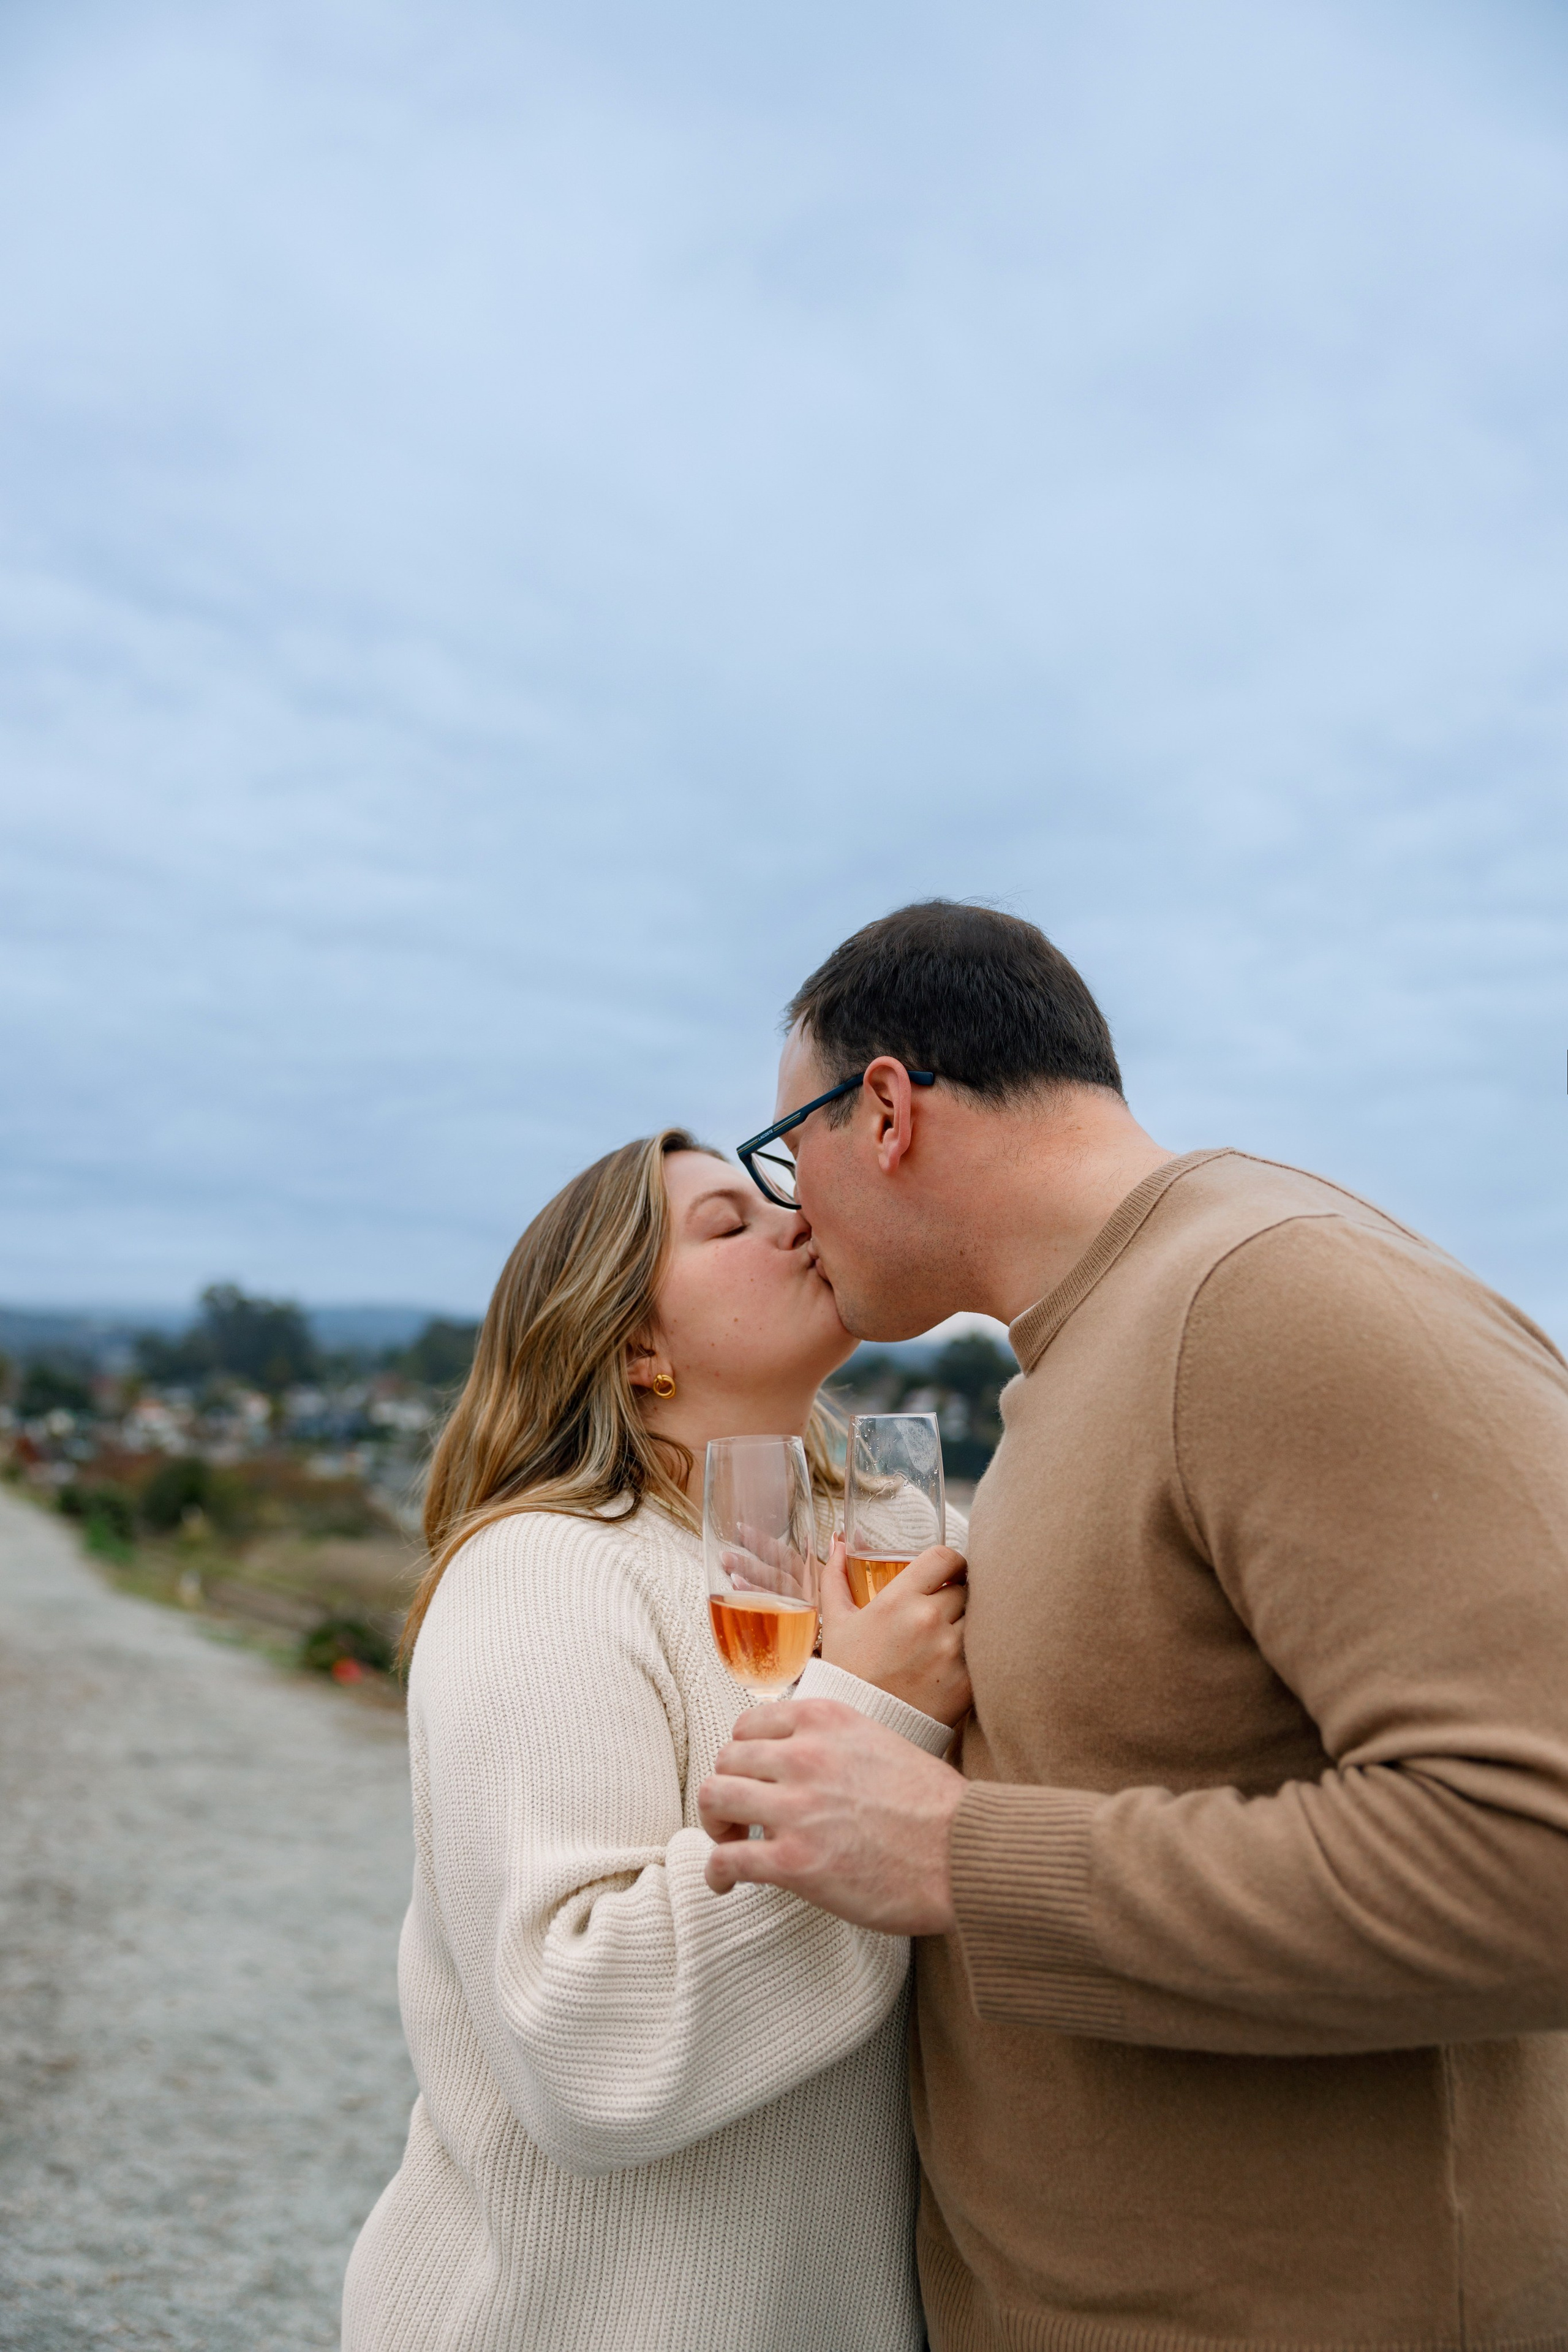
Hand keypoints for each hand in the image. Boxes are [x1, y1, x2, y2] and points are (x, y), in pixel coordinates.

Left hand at [698, 1696, 965, 1932]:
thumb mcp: (880, 1741)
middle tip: (739, 1818)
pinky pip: (727, 1860)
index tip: (750, 1778)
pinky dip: (715, 1873)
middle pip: (726, 1760)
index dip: (742, 1755)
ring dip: (715, 1826)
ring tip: (731, 1846)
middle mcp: (804, 1756)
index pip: (749, 1724)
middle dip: (727, 1789)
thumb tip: (800, 1758)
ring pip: (714, 1799)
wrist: (966, 1854)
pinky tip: (724, 1885)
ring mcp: (796, 1808)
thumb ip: (834, 1742)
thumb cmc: (935, 1807)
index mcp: (825, 1721)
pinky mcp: (794, 1862)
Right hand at [818, 1536, 970, 1726]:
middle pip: (966, 1587)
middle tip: (945, 1610)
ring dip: (969, 1623)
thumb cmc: (848, 1673)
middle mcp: (928, 1620)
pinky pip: (983, 1652)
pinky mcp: (967, 1680)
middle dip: (957, 1595)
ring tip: (951, 1636)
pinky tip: (955, 1662)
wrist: (863, 1726)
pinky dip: (974, 1653)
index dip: (951, 1562)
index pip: (945, 1557)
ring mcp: (951, 1650)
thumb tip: (837, 1543)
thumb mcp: (836, 1622)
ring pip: (980, 1618)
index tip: (948, 1572)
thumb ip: (835, 1578)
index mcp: (899, 1600)